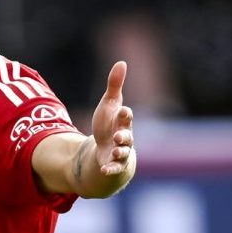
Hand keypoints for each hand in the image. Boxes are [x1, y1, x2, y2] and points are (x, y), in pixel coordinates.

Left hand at [90, 61, 134, 175]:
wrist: (108, 147)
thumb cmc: (110, 123)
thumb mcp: (109, 104)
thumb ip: (115, 85)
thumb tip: (121, 62)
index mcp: (123, 122)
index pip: (126, 117)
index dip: (125, 114)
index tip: (123, 110)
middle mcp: (124, 137)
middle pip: (127, 136)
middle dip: (124, 136)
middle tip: (119, 135)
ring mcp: (120, 152)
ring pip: (123, 153)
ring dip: (120, 152)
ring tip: (115, 150)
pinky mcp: (113, 165)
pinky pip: (114, 168)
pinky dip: (110, 169)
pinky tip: (103, 170)